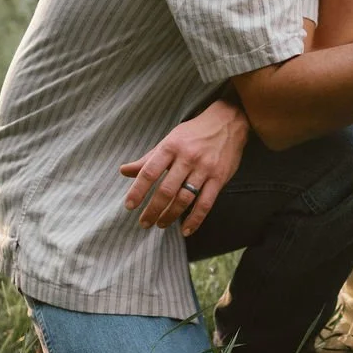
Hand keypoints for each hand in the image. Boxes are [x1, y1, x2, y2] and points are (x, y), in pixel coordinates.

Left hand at [121, 97, 249, 236]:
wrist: (228, 122)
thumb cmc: (194, 133)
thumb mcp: (169, 140)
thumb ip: (148, 159)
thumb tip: (124, 171)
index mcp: (171, 147)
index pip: (150, 172)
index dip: (138, 190)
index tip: (129, 206)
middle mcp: (187, 157)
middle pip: (166, 190)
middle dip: (153, 209)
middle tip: (144, 223)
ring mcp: (205, 168)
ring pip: (184, 198)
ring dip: (170, 215)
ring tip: (161, 224)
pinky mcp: (219, 177)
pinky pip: (206, 203)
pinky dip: (195, 219)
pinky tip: (186, 230)